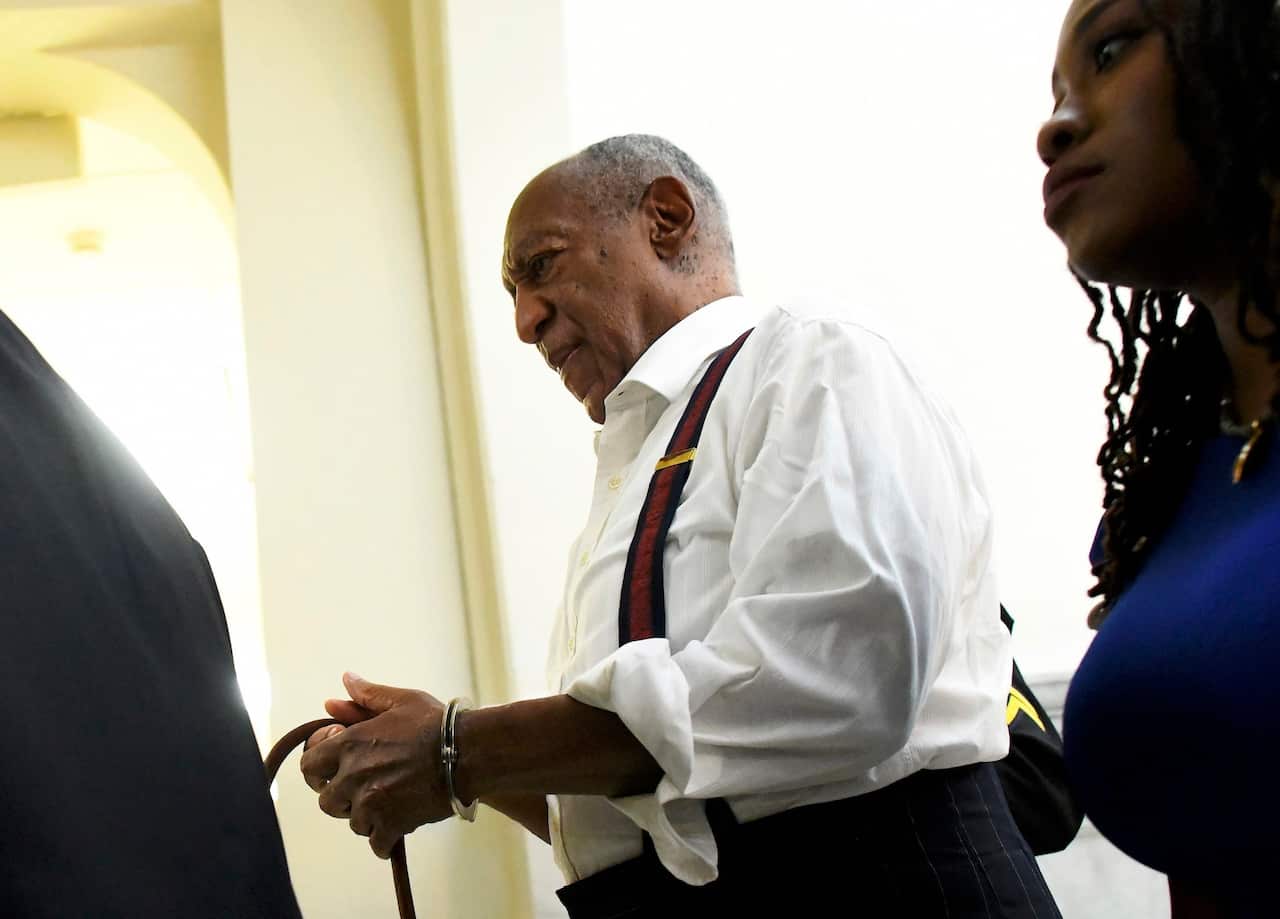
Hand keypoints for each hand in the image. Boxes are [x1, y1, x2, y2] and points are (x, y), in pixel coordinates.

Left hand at [299, 673, 449, 857]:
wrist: (468, 752)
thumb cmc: (436, 724)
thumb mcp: (401, 701)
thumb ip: (368, 695)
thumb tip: (345, 681)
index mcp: (349, 744)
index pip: (309, 766)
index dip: (320, 767)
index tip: (337, 766)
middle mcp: (354, 776)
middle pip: (326, 800)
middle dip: (342, 795)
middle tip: (363, 788)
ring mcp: (371, 803)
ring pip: (353, 822)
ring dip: (366, 816)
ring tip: (387, 803)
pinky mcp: (392, 824)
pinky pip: (376, 843)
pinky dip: (384, 838)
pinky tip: (397, 825)